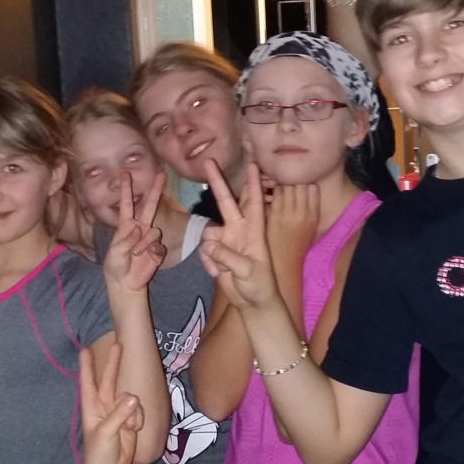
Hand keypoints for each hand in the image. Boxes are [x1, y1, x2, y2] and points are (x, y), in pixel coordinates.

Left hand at [78, 341, 142, 463]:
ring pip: (130, 398)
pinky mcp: (130, 419)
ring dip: (133, 411)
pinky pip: (138, 410)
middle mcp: (104, 406)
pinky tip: (135, 430)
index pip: (88, 382)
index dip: (87, 366)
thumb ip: (119, 415)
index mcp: (92, 407)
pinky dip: (139, 418)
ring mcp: (118, 411)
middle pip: (109, 379)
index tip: (85, 349)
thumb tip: (133, 397)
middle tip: (118, 343)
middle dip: (113, 362)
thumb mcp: (106, 433)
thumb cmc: (99, 453)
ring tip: (130, 428)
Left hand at [102, 171, 166, 291]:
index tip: (125, 173)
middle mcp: (139, 229)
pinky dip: (153, 252)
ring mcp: (149, 239)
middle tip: (162, 174)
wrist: (126, 284)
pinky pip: (159, 246)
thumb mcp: (115, 253)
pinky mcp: (157, 251)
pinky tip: (148, 258)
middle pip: (149, 206)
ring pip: (154, 231)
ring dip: (145, 242)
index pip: (126, 204)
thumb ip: (125, 241)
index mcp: (125, 226)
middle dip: (155, 190)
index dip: (126, 189)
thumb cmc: (115, 266)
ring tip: (136, 254)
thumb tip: (138, 230)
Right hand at [197, 160, 280, 308]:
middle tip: (209, 161)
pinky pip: (203, 251)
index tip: (253, 165)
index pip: (254, 203)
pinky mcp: (215, 252)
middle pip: (226, 202)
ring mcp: (226, 240)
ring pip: (207, 233)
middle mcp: (239, 230)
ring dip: (209, 251)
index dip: (253, 184)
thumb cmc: (259, 286)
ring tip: (221, 270)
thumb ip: (228, 257)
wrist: (252, 303)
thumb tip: (208, 244)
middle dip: (218, 182)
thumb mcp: (248, 272)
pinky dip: (207, 263)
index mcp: (253, 231)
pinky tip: (218, 275)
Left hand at [266, 184, 319, 269]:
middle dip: (291, 180)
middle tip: (283, 182)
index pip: (312, 188)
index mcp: (314, 215)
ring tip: (275, 185)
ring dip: (280, 183)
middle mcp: (303, 212)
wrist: (284, 264)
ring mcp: (288, 213)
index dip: (304, 184)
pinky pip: (275, 193)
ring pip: (287, 186)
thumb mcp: (310, 226)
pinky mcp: (274, 215)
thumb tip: (303, 189)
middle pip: (299, 184)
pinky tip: (266, 193)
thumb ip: (308, 207)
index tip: (297, 185)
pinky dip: (270, 190)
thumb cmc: (296, 244)